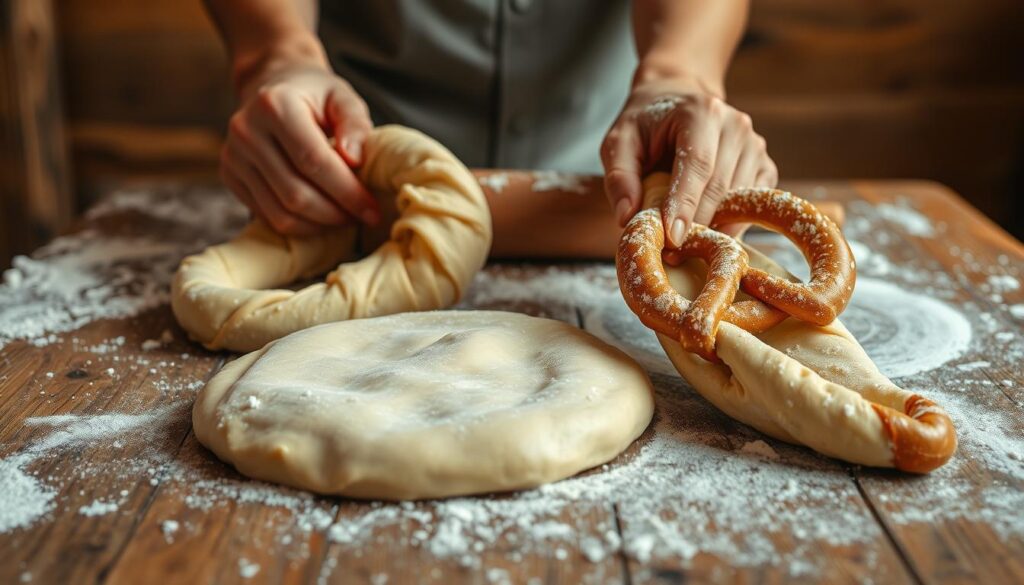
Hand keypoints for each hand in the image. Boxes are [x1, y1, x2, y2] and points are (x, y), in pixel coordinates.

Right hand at [220, 63, 377, 235]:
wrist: (271, 85)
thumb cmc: (314, 95)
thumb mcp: (342, 97)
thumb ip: (355, 124)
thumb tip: (355, 159)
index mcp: (275, 105)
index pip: (314, 161)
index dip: (347, 192)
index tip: (373, 211)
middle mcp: (246, 130)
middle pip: (295, 194)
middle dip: (335, 214)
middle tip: (362, 218)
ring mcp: (233, 155)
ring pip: (280, 212)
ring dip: (318, 226)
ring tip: (345, 219)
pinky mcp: (229, 175)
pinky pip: (266, 215)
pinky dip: (299, 225)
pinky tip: (321, 218)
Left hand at [601, 77, 776, 245]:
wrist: (679, 99)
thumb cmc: (646, 123)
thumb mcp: (619, 141)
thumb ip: (619, 176)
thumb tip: (628, 217)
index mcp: (700, 112)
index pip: (697, 164)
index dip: (685, 204)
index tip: (673, 237)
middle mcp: (735, 125)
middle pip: (719, 186)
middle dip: (695, 224)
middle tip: (670, 252)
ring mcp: (754, 145)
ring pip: (739, 200)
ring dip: (713, 228)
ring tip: (685, 245)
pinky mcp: (764, 165)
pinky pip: (754, 205)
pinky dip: (733, 224)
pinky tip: (709, 232)